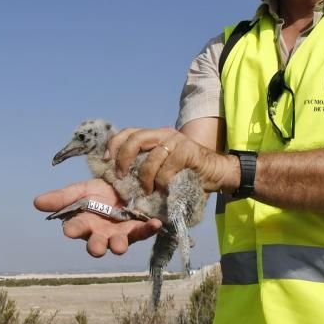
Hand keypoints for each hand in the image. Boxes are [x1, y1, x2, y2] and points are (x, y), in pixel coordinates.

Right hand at [34, 179, 162, 256]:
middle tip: (97, 248)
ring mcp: (120, 233)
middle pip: (97, 243)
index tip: (69, 230)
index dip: (73, 229)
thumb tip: (36, 202)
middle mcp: (101, 233)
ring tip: (120, 246)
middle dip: (96, 246)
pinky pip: (144, 231)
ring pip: (119, 243)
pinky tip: (156, 223)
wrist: (125, 184)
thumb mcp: (80, 190)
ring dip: (119, 245)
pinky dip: (150, 228)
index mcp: (85, 224)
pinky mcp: (139, 229)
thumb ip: (61, 198)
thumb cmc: (99, 192)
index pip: (76, 228)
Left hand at [108, 127, 237, 194]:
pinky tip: (164, 189)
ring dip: (145, 178)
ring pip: (152, 157)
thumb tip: (119, 178)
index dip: (114, 145)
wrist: (217, 173)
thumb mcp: (162, 167)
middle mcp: (165, 134)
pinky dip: (162, 181)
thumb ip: (145, 166)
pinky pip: (167, 168)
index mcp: (156, 136)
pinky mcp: (188, 151)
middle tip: (121, 177)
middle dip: (123, 158)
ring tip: (146, 191)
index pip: (129, 132)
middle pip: (135, 138)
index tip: (106, 161)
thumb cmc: (187, 173)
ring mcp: (177, 141)